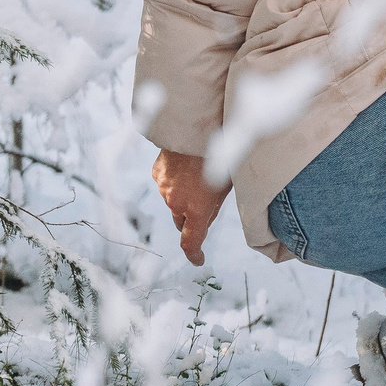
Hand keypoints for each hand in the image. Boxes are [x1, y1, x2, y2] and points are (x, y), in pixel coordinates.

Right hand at [152, 149, 229, 265]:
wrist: (199, 127)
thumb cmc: (222, 155)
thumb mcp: (227, 184)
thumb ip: (215, 205)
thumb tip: (207, 216)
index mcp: (197, 211)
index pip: (190, 243)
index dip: (194, 254)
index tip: (198, 259)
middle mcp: (177, 204)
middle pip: (182, 221)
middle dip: (191, 218)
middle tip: (205, 203)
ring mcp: (164, 188)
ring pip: (173, 201)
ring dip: (184, 196)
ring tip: (199, 175)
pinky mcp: (157, 173)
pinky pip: (166, 184)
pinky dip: (175, 180)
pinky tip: (187, 165)